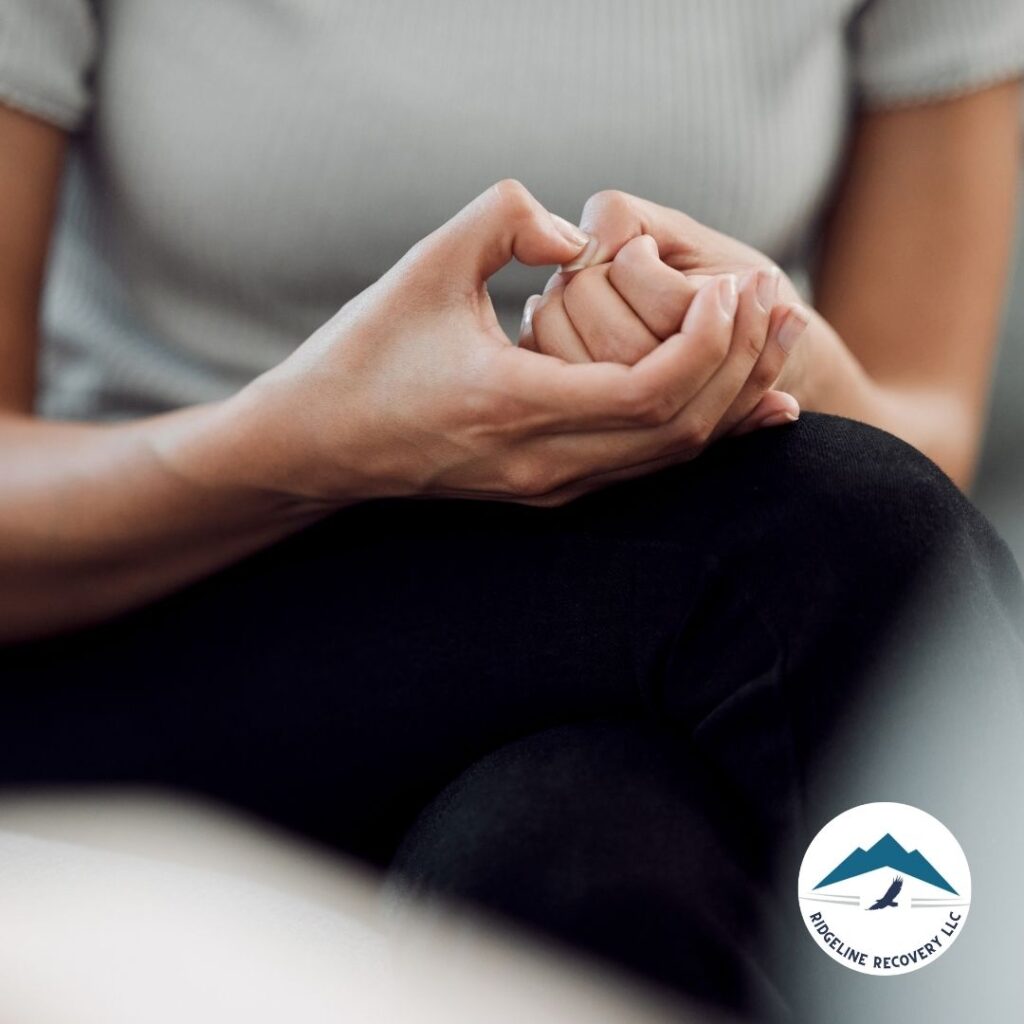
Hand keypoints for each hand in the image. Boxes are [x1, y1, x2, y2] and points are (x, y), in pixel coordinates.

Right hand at [220, 181, 782, 506]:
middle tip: (779, 300)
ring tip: (775, 340)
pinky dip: (699, 432)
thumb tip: (581, 235)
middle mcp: (543, 463)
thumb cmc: (363, 353)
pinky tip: (743, 405)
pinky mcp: (549, 491)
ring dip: (730, 398)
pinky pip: (646, 468)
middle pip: (679, 429)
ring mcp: (549, 487)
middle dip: (742, 365)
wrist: (319, 445)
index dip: (709, 339)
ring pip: (670, 457)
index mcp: (514, 406)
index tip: (733, 286)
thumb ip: (506, 219)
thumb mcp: (425, 265)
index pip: (651, 390)